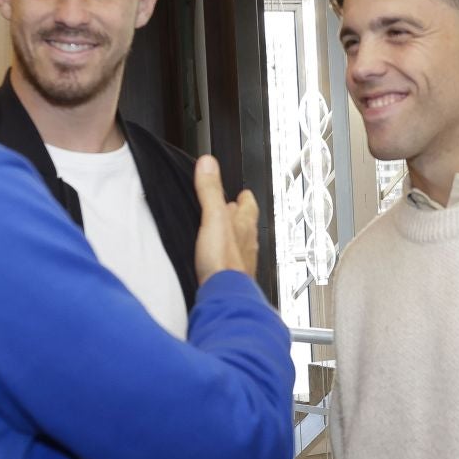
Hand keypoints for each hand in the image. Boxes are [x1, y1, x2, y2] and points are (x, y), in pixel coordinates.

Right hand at [193, 155, 260, 282]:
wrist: (225, 295)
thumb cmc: (224, 262)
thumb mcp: (214, 218)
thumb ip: (210, 191)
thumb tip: (208, 163)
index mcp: (244, 225)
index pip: (249, 205)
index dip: (246, 197)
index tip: (244, 191)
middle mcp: (248, 243)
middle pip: (246, 224)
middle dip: (239, 216)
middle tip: (233, 209)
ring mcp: (242, 261)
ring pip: (241, 243)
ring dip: (233, 237)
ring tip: (225, 233)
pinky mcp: (233, 277)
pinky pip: (231, 262)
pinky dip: (226, 257)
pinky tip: (218, 260)